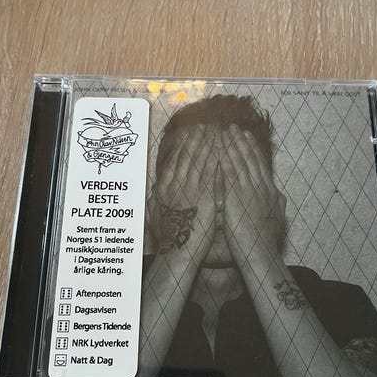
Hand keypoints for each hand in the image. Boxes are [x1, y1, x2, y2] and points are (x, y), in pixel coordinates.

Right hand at [150, 125, 217, 261]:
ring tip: (215, 131)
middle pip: (186, 156)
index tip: (189, 132)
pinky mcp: (205, 196)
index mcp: (163, 188)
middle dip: (196, 138)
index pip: (174, 160)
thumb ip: (154, 201)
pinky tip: (223, 149)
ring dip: (208, 143)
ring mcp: (190, 190)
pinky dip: (217, 158)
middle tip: (205, 125)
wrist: (178, 251)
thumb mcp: (154, 217)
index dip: (183, 145)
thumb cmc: (167, 239)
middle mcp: (175, 185)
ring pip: (199, 161)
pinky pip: (211, 173)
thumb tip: (153, 191)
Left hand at [220, 124, 284, 266]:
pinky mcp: (237, 197)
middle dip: (242, 142)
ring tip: (226, 131)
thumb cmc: (266, 242)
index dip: (253, 150)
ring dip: (233, 145)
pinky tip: (219, 148)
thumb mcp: (277, 219)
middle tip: (235, 128)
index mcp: (270, 192)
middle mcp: (261, 187)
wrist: (262, 254)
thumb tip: (280, 197)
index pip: (260, 166)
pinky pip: (230, 172)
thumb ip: (276, 204)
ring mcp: (250, 191)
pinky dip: (225, 158)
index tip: (247, 138)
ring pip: (241, 162)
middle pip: (251, 159)